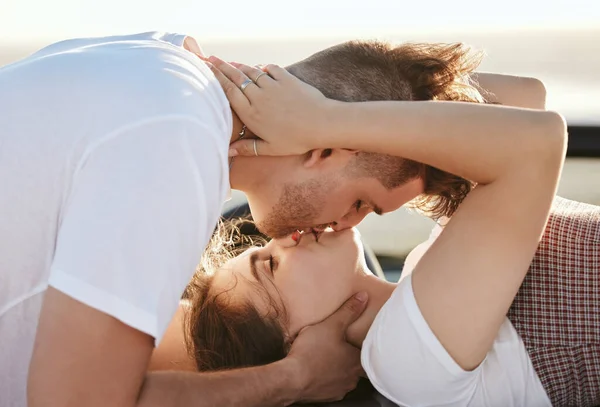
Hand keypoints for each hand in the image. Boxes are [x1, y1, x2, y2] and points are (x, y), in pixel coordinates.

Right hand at [204, 56, 334, 156]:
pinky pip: (270, 69)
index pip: (229, 93)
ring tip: (229, 62)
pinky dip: (263, 67)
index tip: (206, 71)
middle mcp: (259, 97)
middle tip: (210, 58)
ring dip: (239, 65)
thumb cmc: (296, 140)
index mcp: (252, 114)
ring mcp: (273, 86)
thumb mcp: (270, 148)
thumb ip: (248, 148)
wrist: (322, 123)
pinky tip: (259, 68)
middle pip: (236, 78)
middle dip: (222, 67)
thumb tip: (228, 153)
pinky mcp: (287, 79)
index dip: (216, 80)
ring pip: (251, 71)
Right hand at [284, 292, 367, 402]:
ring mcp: (340, 389)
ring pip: (345, 377)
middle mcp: (352, 378)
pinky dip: (327, 378)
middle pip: (358, 366)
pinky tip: (318, 370)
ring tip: (329, 357)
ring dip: (339, 369)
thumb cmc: (312, 352)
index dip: (364, 345)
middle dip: (350, 357)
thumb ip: (348, 311)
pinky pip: (331, 386)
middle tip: (342, 348)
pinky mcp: (327, 396)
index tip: (358, 340)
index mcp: (356, 360)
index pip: (368, 353)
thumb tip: (363, 297)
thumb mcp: (331, 325)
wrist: (292, 379)